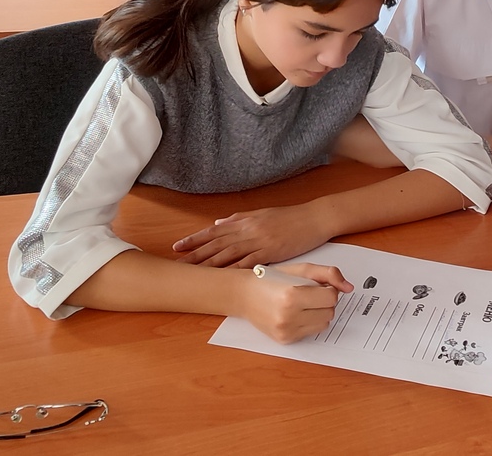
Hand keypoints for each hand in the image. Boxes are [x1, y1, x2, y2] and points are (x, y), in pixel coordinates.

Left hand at [174, 203, 328, 267]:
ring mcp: (259, 240)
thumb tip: (218, 222)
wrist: (315, 217)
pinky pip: (249, 263)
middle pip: (216, 244)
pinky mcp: (271, 251)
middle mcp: (248, 229)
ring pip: (228, 254)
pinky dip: (234, 271)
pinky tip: (222, 278)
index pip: (214, 231)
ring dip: (208, 264)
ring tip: (192, 274)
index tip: (177, 247)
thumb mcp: (262, 213)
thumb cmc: (291, 217)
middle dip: (195, 255)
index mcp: (245, 221)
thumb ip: (239, 219)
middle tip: (176, 265)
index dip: (194, 239)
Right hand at [237, 263, 351, 343]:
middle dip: (325, 301)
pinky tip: (296, 313)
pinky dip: (310, 322)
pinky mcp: (285, 340)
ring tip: (303, 303)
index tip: (318, 285)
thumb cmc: (272, 279)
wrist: (244, 295)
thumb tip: (349, 288)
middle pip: (330, 312)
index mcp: (291, 295)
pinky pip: (312, 332)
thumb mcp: (301, 269)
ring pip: (324, 324)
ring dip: (319, 313)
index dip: (328, 289)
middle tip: (309, 293)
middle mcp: (288, 316)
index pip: (331, 297)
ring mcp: (286, 331)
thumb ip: (329, 274)